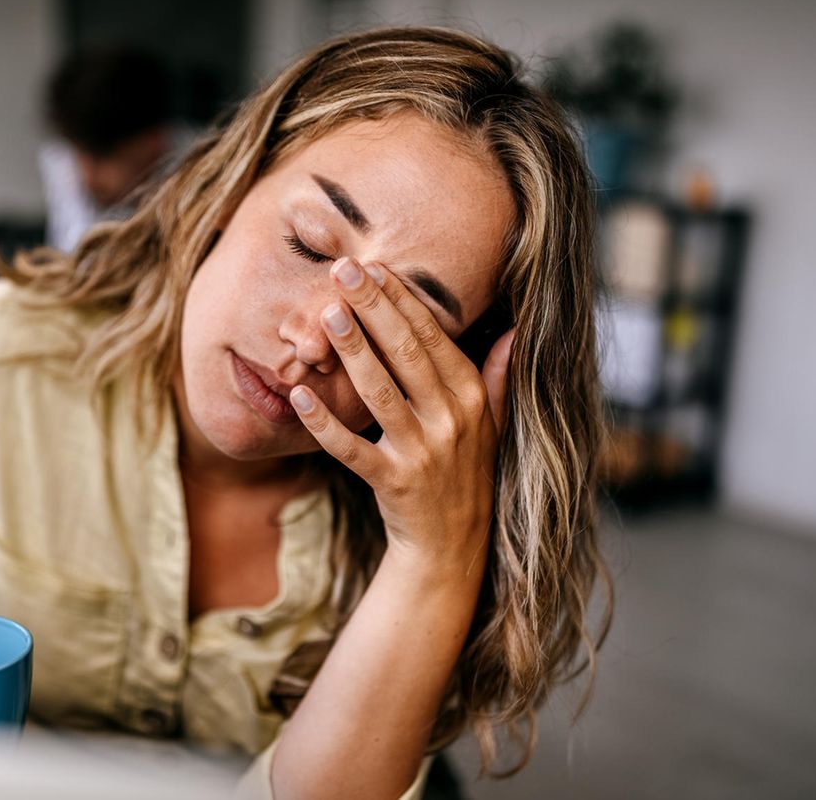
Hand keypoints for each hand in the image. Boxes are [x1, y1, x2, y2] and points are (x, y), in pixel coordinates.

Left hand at [289, 257, 512, 573]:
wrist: (452, 547)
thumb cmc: (466, 475)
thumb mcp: (492, 425)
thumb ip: (499, 377)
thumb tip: (516, 332)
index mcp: (472, 397)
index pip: (433, 337)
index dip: (403, 300)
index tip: (375, 267)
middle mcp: (451, 420)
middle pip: (406, 353)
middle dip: (373, 308)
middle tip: (343, 271)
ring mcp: (422, 453)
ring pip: (380, 393)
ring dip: (353, 351)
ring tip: (327, 313)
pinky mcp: (392, 483)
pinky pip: (352, 449)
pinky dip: (326, 424)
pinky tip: (299, 397)